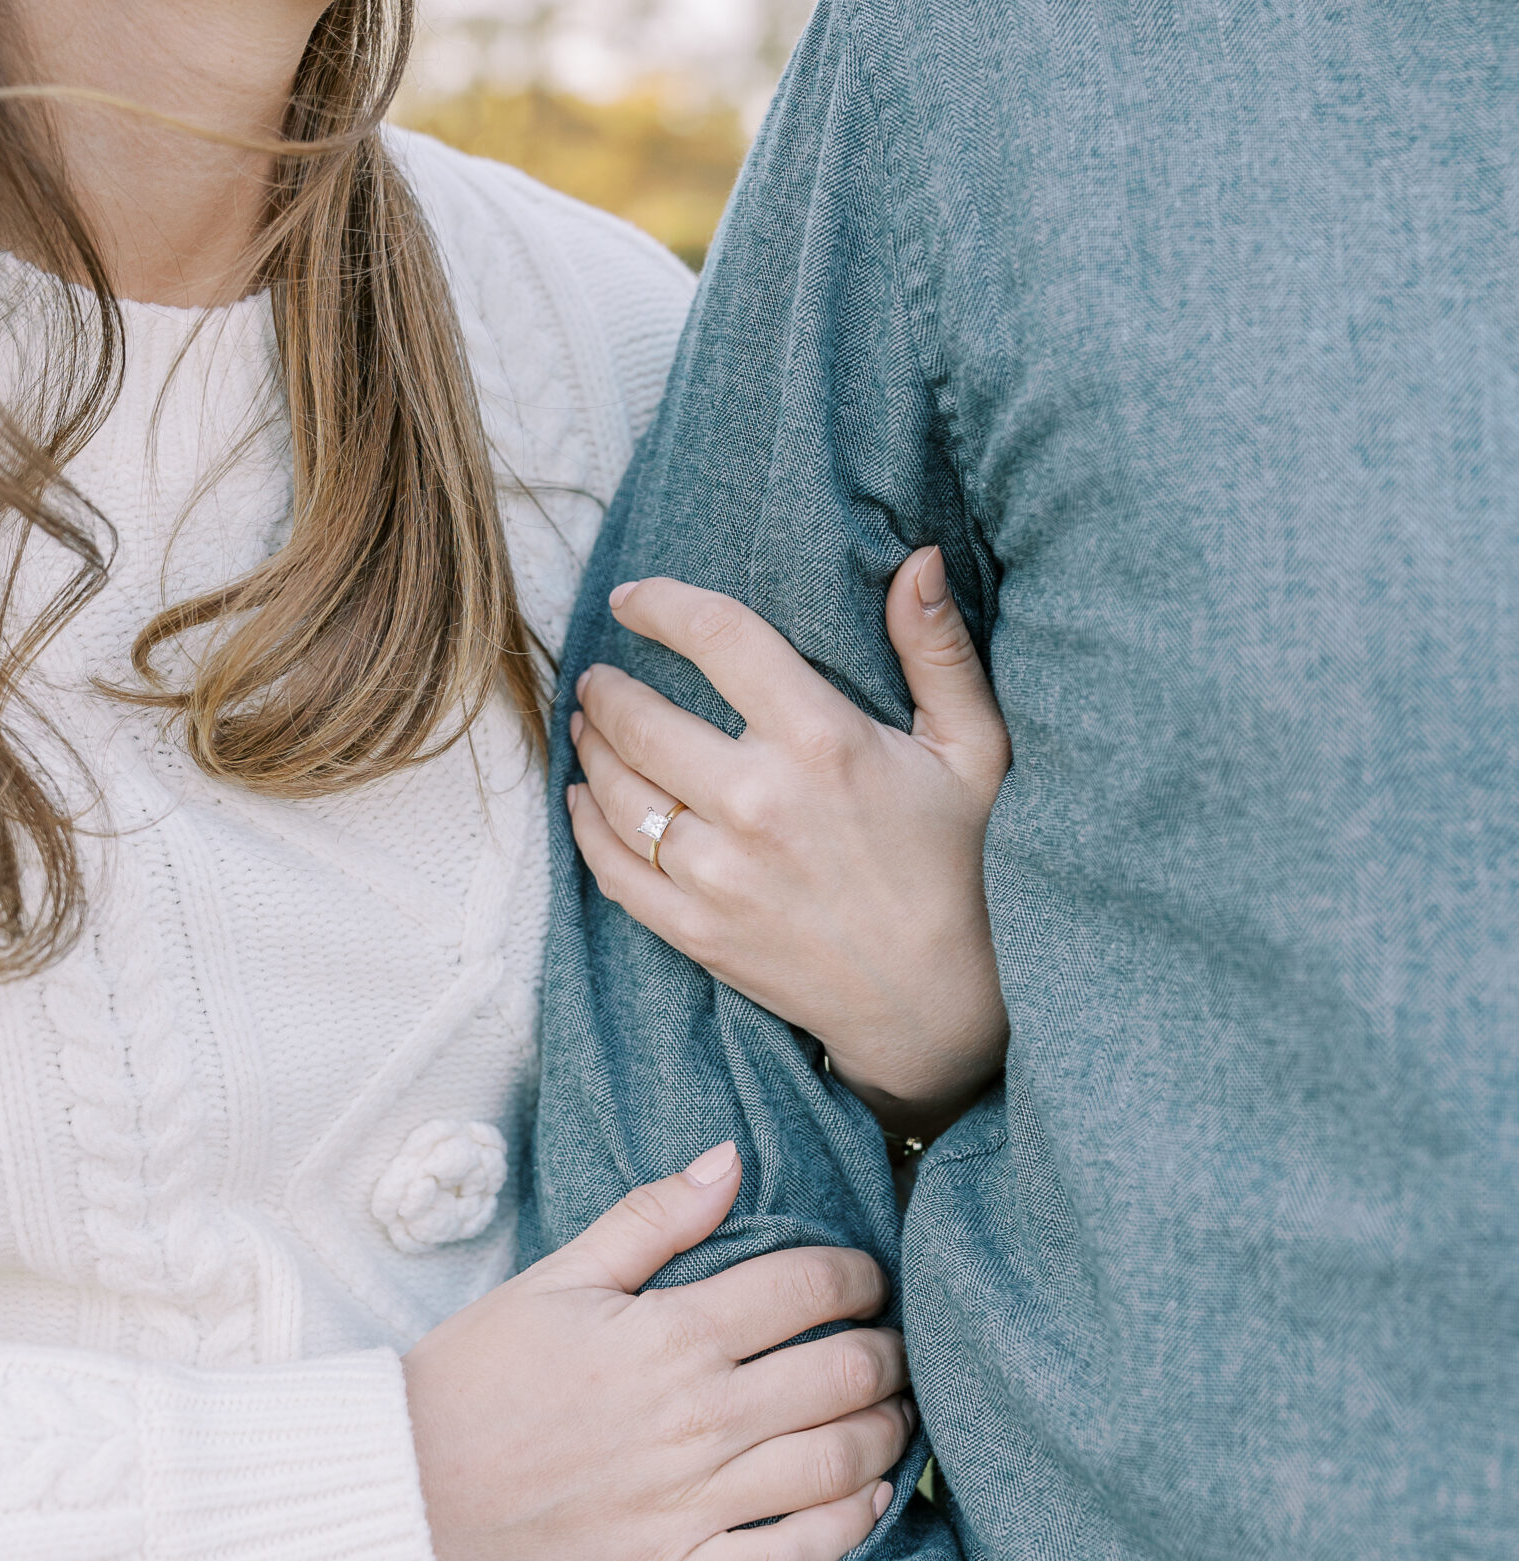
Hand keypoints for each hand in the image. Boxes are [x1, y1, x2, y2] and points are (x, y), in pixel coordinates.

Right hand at [402, 1142, 912, 1560]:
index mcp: (671, 1334)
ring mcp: (693, 1503)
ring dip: (887, 1431)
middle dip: (887, 1350)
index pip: (808, 1289)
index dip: (857, 1276)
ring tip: (895, 1412)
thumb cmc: (475, 1377)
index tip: (865, 1277)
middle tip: (891, 1342)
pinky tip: (870, 1499)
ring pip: (838, 1464)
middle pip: (844, 1374)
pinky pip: (795, 1558)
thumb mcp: (558, 1276)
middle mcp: (698, 1419)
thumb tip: (731, 1158)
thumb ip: (653, 1217)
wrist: (402, 1496)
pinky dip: (850, 1526)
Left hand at [567, 549, 1010, 1137]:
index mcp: (822, 741)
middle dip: (608, 684)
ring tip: (589, 724)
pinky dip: (586, 824)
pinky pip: (610, 865)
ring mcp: (720, 872)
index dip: (662, 605)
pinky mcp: (696, 930)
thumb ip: (937, 650)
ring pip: (616, 787)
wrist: (937, 1001)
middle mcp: (759, 802)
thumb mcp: (974, 749)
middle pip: (641, 716)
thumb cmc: (960, 862)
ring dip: (590, 747)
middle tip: (601, 673)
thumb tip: (916, 558)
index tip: (634, 598)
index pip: (718, 637)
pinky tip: (587, 799)